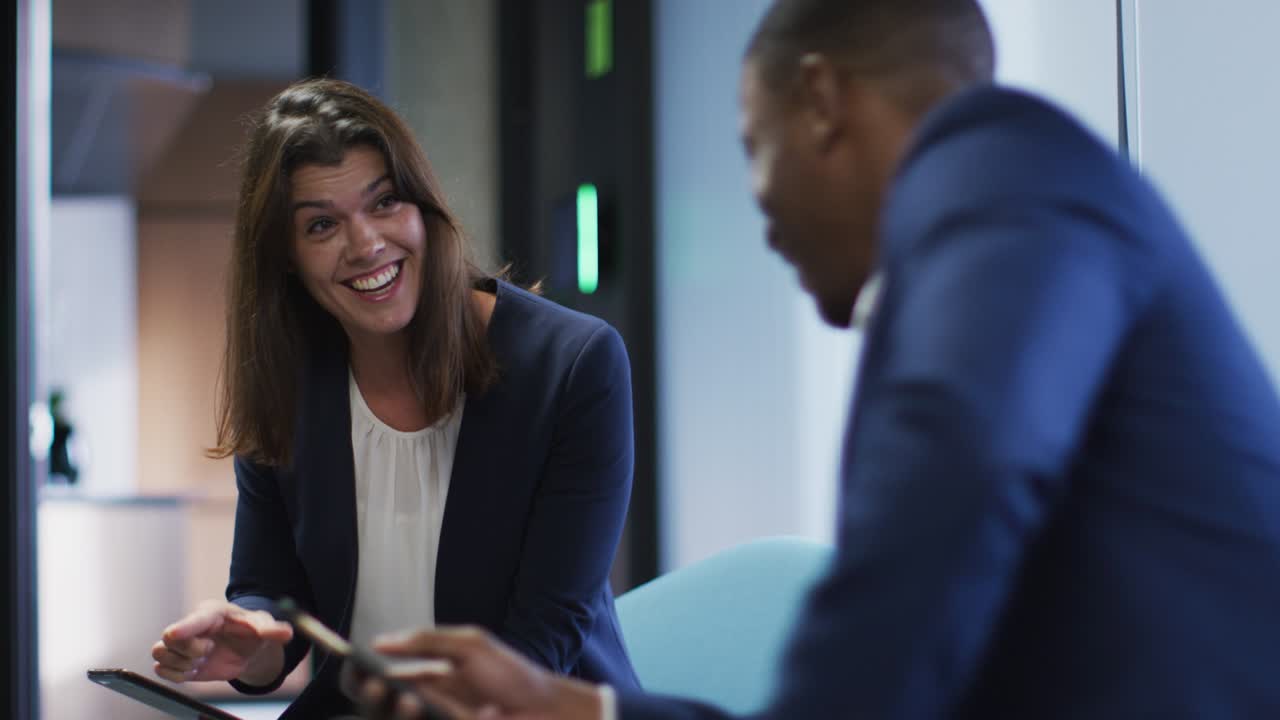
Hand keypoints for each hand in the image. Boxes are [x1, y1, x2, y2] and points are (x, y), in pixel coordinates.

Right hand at [152, 599, 292, 685]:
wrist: (247, 649)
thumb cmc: (251, 631)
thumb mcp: (264, 627)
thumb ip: (272, 630)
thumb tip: (286, 633)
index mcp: (210, 613)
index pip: (193, 620)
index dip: (184, 627)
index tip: (174, 634)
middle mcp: (190, 627)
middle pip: (170, 640)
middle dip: (189, 651)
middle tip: (209, 651)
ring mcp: (181, 645)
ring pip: (161, 655)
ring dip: (180, 664)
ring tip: (202, 660)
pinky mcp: (178, 663)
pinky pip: (162, 671)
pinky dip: (176, 675)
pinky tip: (194, 670)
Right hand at [354, 626, 602, 719]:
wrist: (546, 709)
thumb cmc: (511, 676)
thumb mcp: (469, 647)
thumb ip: (427, 642)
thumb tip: (379, 642)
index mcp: (426, 677)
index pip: (380, 678)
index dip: (361, 675)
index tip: (354, 667)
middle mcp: (425, 704)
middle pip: (380, 705)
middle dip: (372, 696)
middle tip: (381, 687)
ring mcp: (436, 719)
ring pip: (399, 716)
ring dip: (399, 711)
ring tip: (410, 701)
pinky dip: (426, 715)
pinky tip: (443, 707)